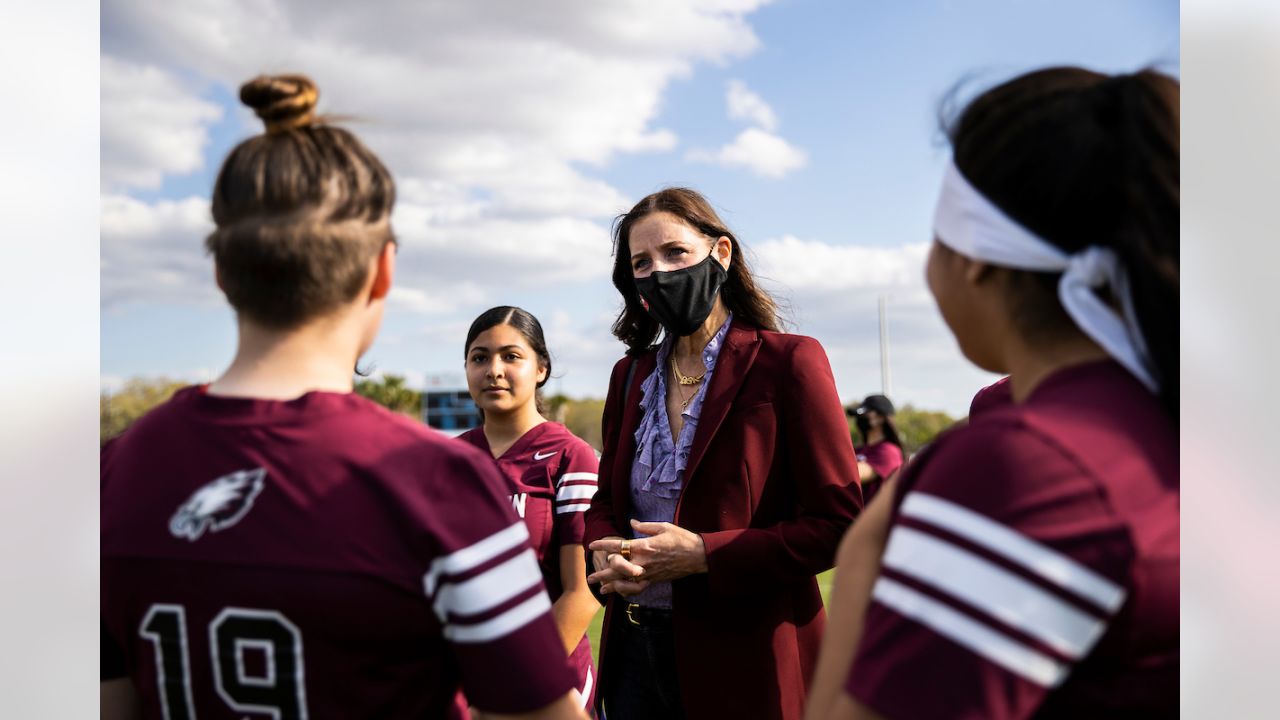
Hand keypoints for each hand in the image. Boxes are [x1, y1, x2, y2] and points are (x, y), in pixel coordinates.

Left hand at [588, 519, 706, 585]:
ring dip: (612, 585)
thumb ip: (645, 526)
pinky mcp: (655, 579)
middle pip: (617, 568)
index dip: (603, 546)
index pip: (618, 546)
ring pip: (625, 581)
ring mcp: (648, 572)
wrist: (698, 556)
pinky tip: (620, 592)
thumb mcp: (663, 527)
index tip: (592, 545)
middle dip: (602, 573)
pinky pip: (638, 587)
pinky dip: (627, 590)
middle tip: (590, 577)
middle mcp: (643, 561)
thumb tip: (631, 522)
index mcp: (644, 545)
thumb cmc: (682, 538)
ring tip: (600, 589)